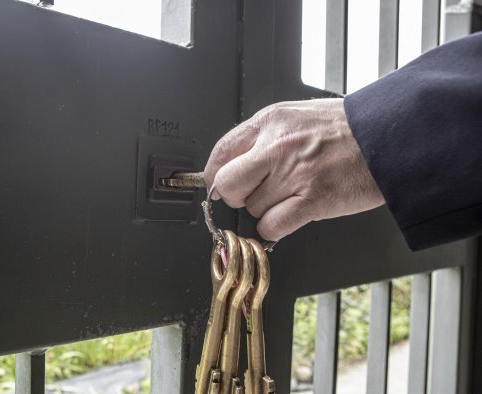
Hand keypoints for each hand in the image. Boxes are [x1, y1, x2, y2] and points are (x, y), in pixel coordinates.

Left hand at [204, 98, 384, 240]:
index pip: (220, 153)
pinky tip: (291, 216)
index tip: (221, 184)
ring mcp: (293, 173)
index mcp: (270, 121)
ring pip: (252, 209)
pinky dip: (275, 228)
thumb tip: (234, 163)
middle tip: (255, 194)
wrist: (392, 134)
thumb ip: (264, 136)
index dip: (216, 175)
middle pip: (227, 185)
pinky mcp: (312, 200)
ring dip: (266, 210)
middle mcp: (276, 146)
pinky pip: (270, 227)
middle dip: (237, 196)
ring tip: (292, 195)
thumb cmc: (347, 128)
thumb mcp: (297, 115)